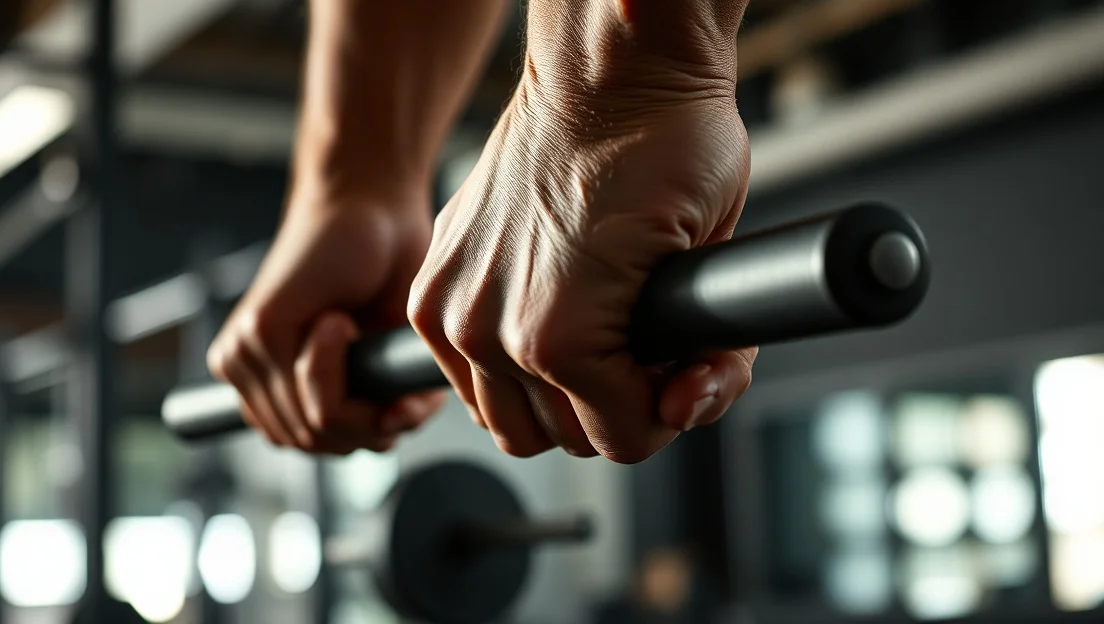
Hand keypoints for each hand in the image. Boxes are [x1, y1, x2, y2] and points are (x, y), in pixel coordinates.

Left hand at [208, 189, 445, 453]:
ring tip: (356, 327)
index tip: (391, 397)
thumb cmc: (387, 275)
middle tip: (384, 364)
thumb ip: (395, 408)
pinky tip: (336, 319)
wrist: (369, 208)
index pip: (310, 445)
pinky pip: (313, 398)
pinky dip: (335, 366)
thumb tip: (391, 430)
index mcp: (275, 386)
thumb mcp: (397, 359)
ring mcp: (247, 354)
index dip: (364, 433)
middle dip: (368, 419)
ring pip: (317, 426)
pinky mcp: (257, 332)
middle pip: (317, 444)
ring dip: (358, 385)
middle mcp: (252, 375)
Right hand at [407, 64, 756, 462]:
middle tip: (640, 351)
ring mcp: (452, 309)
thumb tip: (682, 405)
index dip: (664, 410)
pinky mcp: (433, 285)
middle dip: (612, 404)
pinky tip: (547, 322)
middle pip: (560, 439)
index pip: (620, 441)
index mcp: (557, 337)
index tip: (677, 369)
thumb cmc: (669, 149)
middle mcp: (489, 331)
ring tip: (595, 338)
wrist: (608, 75)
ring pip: (508, 419)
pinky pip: (468, 377)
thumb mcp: (717, 271)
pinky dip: (508, 367)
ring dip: (555, 395)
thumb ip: (709, 364)